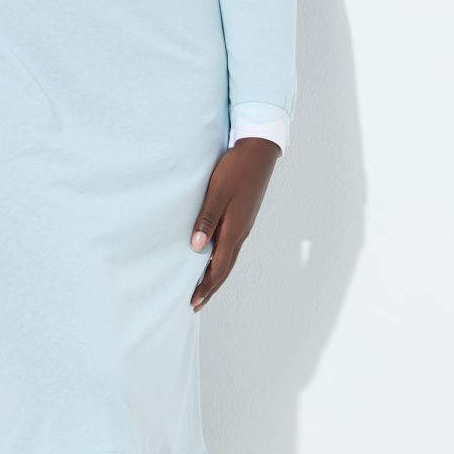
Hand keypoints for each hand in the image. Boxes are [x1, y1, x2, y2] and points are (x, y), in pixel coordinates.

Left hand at [188, 137, 279, 309]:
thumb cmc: (236, 169)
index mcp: (234, 229)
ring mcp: (243, 224)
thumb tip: (195, 248)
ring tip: (204, 287)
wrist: (259, 150)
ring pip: (229, 258)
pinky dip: (220, 259)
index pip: (218, 267)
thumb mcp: (217, 192)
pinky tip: (213, 257)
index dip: (206, 286)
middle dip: (210, 287)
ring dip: (215, 275)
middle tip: (196, 303)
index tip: (194, 301)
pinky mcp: (243, 216)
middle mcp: (241, 231)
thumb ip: (206, 220)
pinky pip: (231, 246)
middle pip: (225, 268)